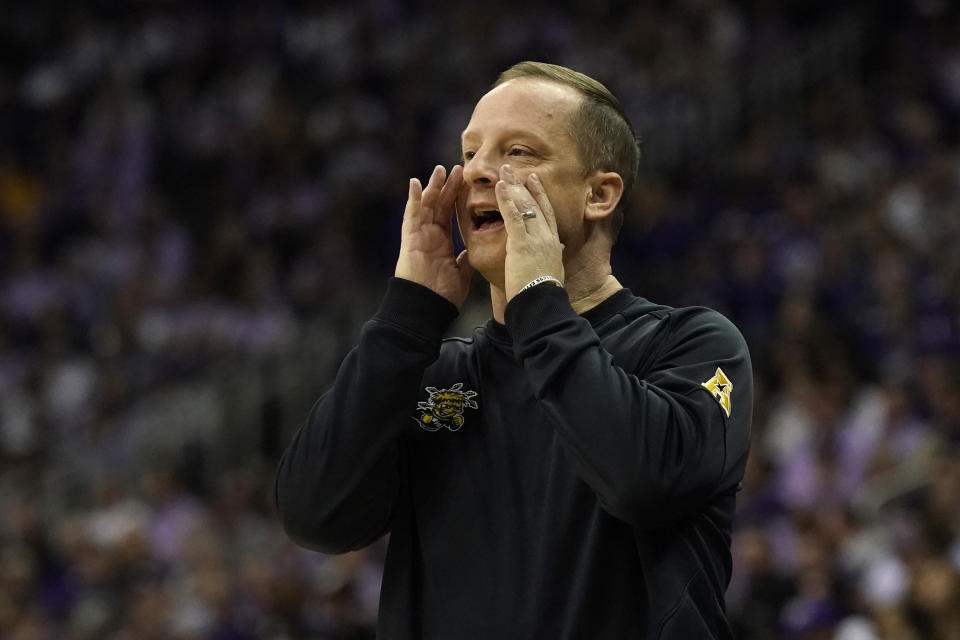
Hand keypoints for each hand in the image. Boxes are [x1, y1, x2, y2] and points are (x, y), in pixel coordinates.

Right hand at [395, 165, 473, 307]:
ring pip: (426, 206)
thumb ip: (465, 261)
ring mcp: (419, 236)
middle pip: (439, 205)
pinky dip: (413, 199)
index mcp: (441, 243)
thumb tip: (471, 252)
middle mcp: (429, 236)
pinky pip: (411, 216)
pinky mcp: (410, 239)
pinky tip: (415, 183)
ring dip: (432, 187)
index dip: (457, 197)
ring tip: (440, 169)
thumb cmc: (442, 296)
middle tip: (458, 167)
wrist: (427, 308)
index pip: (450, 214)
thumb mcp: (460, 275)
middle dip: (448, 186)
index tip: (466, 182)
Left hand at [496, 165, 564, 300]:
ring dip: (514, 186)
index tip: (533, 180)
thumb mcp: (552, 270)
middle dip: (525, 185)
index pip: (547, 213)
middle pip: (536, 204)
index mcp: (553, 244)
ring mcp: (536, 239)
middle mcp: (547, 237)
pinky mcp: (522, 244)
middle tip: (515, 168)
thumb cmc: (542, 294)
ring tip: (504, 170)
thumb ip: (552, 257)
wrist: (541, 305)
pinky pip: (513, 217)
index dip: (540, 195)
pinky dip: (506, 200)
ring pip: (525, 206)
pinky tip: (500, 187)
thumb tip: (557, 250)